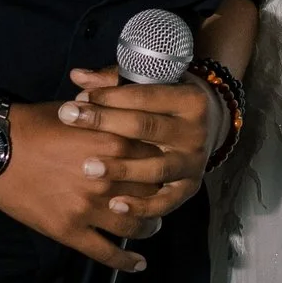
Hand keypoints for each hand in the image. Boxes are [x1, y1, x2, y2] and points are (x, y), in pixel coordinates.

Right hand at [0, 97, 167, 271]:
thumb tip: (127, 110)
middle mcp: (107, 178)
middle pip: (151, 193)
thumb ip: (109, 116)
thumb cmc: (34, 124)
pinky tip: (138, 265)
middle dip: (160, 197)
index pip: (156, 159)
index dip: (163, 164)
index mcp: (114, 143)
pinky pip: (105, 252)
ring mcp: (88, 208)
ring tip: (151, 227)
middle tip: (161, 199)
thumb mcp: (79, 111)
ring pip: (134, 225)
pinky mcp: (69, 230)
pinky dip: (125, 261)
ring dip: (148, 227)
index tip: (164, 168)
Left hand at [57, 64, 214, 222]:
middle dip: (105, 123)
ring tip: (88, 167)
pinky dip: (141, 206)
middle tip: (70, 119)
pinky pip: (166, 201)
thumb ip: (115, 81)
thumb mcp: (153, 84)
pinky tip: (114, 205)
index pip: (144, 97)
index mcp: (189, 100)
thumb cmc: (170, 101)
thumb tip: (77, 76)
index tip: (79, 99)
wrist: (211, 124)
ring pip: (156, 167)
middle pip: (146, 127)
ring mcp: (194, 162)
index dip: (109, 97)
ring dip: (121, 169)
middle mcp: (195, 131)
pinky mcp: (190, 187)